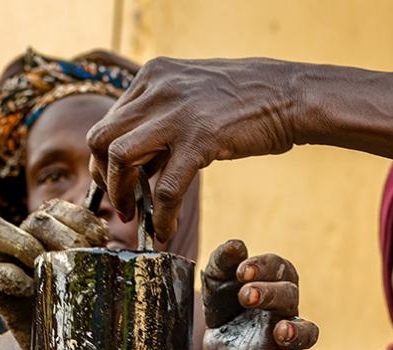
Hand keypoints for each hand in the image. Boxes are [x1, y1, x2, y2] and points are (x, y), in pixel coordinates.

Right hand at [0, 199, 109, 349]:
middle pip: (33, 218)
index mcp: (43, 227)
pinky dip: (12, 278)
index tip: (98, 244)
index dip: (79, 221)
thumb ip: (93, 246)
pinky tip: (33, 291)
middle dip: (61, 238)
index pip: (55, 206)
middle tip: (77, 261)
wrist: (61, 346)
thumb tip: (103, 226)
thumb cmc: (77, 305)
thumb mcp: (90, 272)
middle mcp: (17, 236)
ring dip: (27, 247)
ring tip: (47, 271)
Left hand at [88, 57, 295, 241]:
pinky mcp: (199, 139)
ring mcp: (176, 113)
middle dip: (102, 176)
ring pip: (119, 159)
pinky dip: (162, 217)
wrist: (291, 95)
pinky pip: (165, 189)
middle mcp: (157, 88)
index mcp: (153, 75)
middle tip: (119, 202)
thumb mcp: (191, 94)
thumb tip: (136, 161)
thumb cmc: (245, 101)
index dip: (105, 158)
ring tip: (133, 217)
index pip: (109, 120)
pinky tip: (166, 231)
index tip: (114, 182)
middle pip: (101, 137)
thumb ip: (160, 118)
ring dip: (121, 194)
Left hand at [200, 240, 316, 349]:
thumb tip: (236, 245)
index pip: (280, 267)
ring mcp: (279, 337)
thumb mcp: (216, 281)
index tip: (241, 271)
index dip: (264, 266)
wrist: (217, 345)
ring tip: (281, 332)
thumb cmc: (225, 306)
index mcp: (273, 283)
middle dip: (269, 293)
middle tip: (245, 296)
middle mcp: (283, 309)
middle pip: (290, 295)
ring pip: (306, 331)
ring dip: (297, 331)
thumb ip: (223, 261)